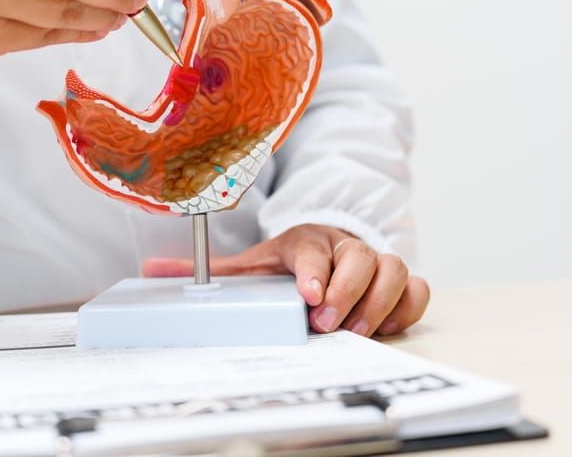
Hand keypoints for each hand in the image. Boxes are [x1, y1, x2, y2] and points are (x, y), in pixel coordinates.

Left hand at [142, 224, 429, 336]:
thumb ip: (212, 271)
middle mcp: (344, 246)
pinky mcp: (398, 281)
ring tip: (356, 330)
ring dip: (378, 301)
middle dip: (347, 293)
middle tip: (327, 323)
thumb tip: (153, 270)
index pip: (313, 250)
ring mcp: (375, 261)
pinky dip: (408, 305)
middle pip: (361, 259)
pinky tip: (386, 323)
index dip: (315, 272)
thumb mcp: (251, 265)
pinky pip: (418, 288)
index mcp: (305, 241)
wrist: (325, 244)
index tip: (309, 297)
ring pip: (395, 269)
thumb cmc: (288, 262)